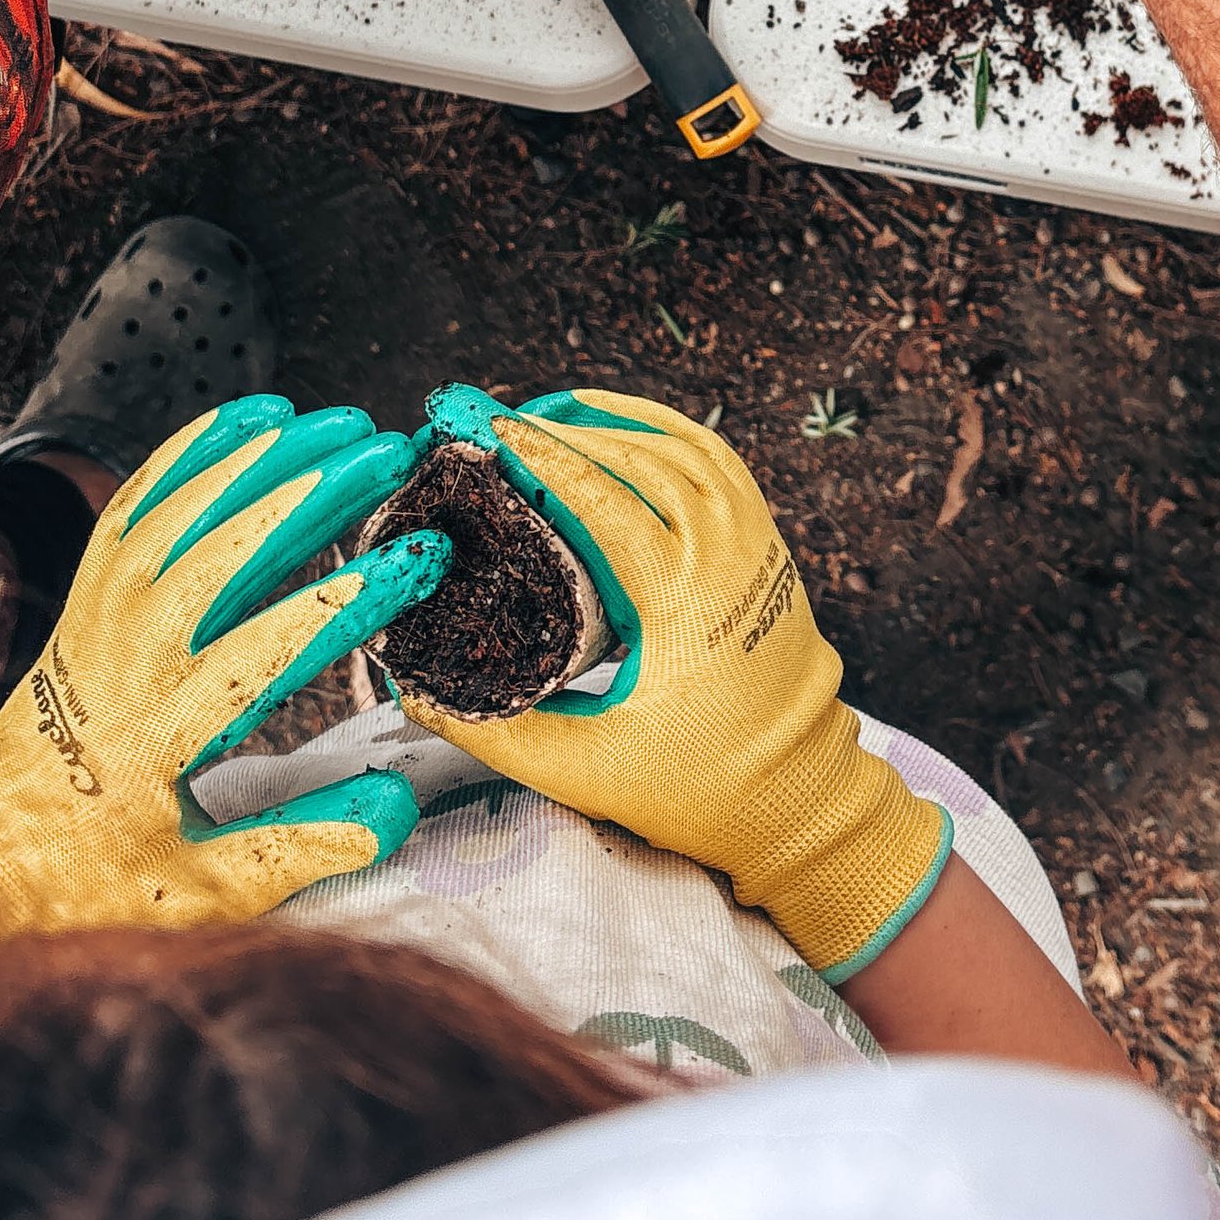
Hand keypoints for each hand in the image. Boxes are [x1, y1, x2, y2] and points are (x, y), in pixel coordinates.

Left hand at [0, 400, 449, 967]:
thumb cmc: (98, 888)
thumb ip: (304, 846)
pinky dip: (189, 454)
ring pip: (179, 514)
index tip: (417, 559)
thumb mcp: (204, 894)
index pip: (270, 648)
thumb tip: (399, 805)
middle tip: (386, 451)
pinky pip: (133, 507)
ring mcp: (94, 620)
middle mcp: (122, 660)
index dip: (349, 599)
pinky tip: (248, 420)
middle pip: (225, 552)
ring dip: (259, 459)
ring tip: (336, 421)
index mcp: (160, 732)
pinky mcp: (82, 602)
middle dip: (312, 492)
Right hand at [388, 384, 951, 981]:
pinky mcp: (770, 555)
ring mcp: (757, 549)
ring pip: (686, 450)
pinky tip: (627, 429)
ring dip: (617, 422)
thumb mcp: (586, 770)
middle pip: (640, 458)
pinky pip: (721, 467)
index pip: (600, 497)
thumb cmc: (702, 792)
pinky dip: (671, 435)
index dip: (537, 454)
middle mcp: (727, 558)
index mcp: (683, 601)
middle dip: (563, 428)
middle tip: (497, 419)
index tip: (483, 427)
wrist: (805, 808)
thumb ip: (496, 731)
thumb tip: (414, 693)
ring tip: (549, 412)